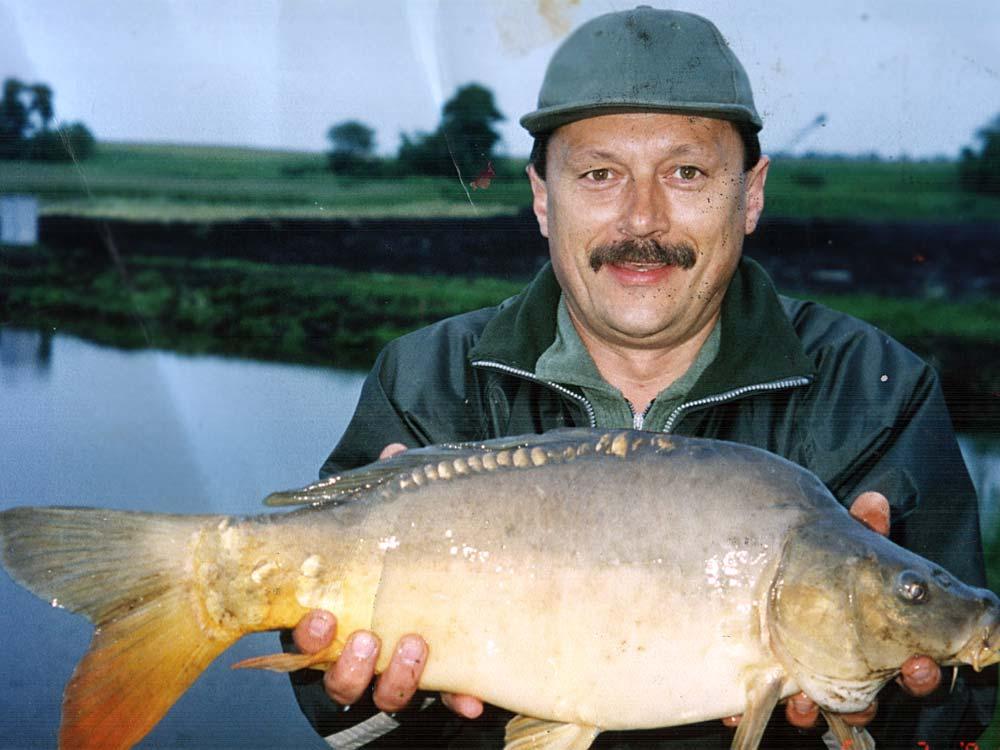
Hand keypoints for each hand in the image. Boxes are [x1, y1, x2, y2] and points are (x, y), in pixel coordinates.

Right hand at [290, 442, 483, 718]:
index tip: (321, 617)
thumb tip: (394, 449)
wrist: (444, 579)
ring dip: (395, 679)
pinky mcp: (440, 682)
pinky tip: (473, 699)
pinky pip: (446, 698)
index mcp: (340, 620)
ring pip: (385, 695)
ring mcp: (399, 673)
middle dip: (348, 664)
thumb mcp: (390, 523)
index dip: (308, 637)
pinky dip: (457, 699)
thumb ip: (387, 492)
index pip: (308, 639)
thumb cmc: (399, 554)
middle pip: (341, 679)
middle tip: (364, 638)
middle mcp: (363, 655)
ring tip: (413, 647)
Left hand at [723, 491, 941, 730]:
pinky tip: (732, 707)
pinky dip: (745, 709)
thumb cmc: (817, 566)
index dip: (919, 675)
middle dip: (866, 708)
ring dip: (808, 711)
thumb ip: (857, 530)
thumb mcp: (838, 548)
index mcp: (871, 643)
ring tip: (800, 703)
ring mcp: (803, 680)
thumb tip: (873, 501)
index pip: (907, 669)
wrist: (761, 572)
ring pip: (814, 708)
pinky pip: (757, 704)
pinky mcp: (762, 683)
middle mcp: (842, 669)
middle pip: (864, 702)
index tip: (917, 666)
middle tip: (862, 703)